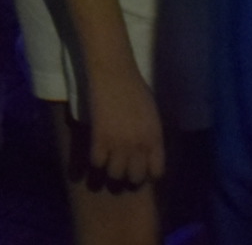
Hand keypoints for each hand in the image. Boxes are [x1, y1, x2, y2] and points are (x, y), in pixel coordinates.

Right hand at [74, 55, 167, 189]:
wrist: (114, 73)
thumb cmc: (135, 88)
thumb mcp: (152, 115)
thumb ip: (152, 135)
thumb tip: (148, 152)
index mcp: (155, 138)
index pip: (157, 172)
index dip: (148, 173)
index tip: (141, 169)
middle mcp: (139, 146)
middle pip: (135, 178)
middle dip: (129, 177)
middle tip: (122, 169)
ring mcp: (119, 144)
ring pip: (115, 175)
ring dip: (111, 171)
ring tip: (108, 164)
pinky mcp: (99, 139)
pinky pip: (97, 163)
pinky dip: (95, 161)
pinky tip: (96, 153)